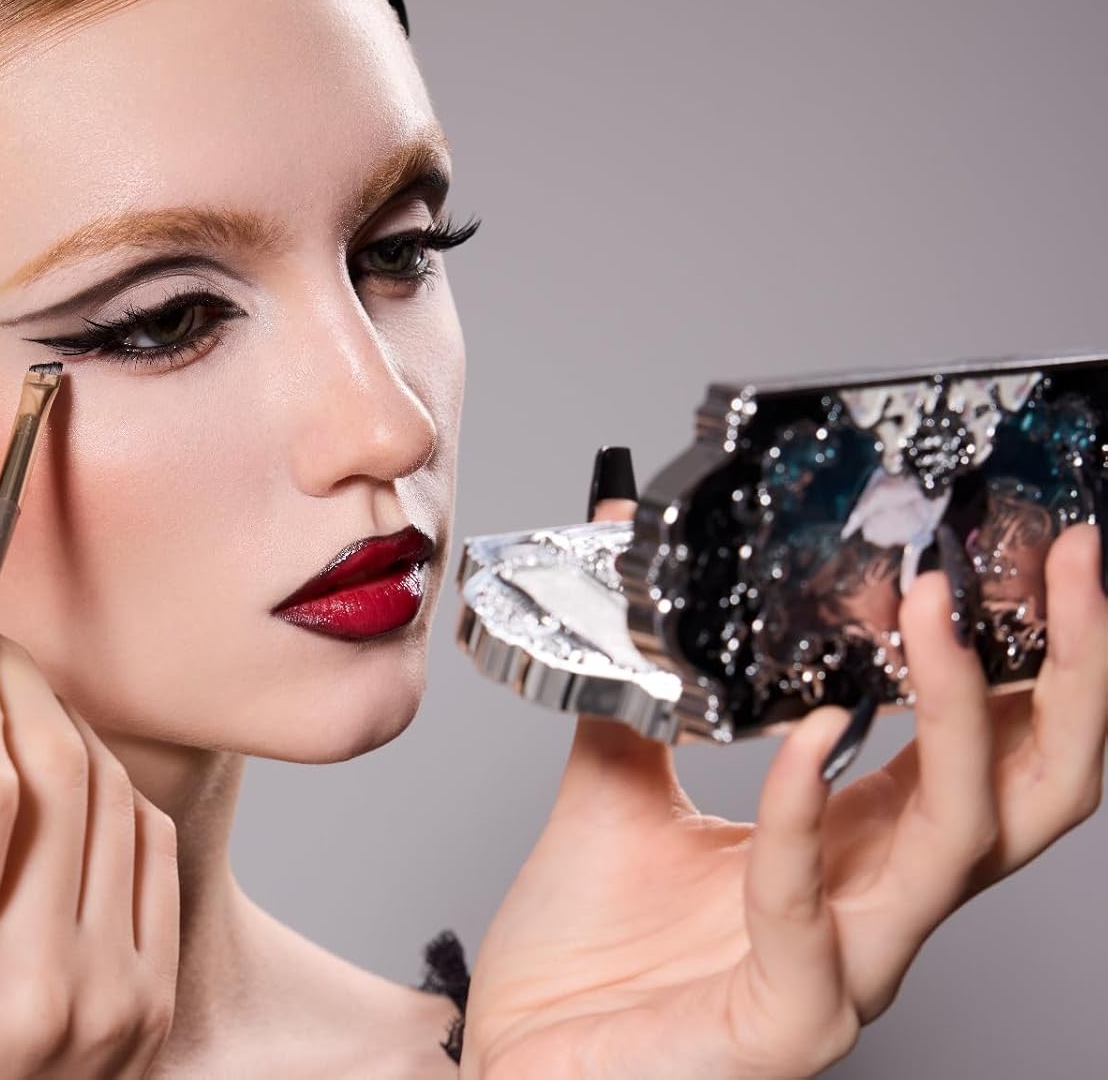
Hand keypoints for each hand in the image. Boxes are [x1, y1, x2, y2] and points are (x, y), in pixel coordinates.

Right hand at [0, 603, 178, 1076]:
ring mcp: (114, 994)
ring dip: (62, 724)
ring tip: (15, 707)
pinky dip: (109, 789)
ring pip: (112, 792)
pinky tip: (66, 778)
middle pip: (56, 771)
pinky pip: (151, 842)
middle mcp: (40, 991)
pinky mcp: (157, 994)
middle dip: (16, 682)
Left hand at [461, 495, 1107, 1079]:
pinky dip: (802, 811)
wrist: (519, 1046)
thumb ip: (643, 672)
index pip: (988, 741)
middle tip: (1069, 562)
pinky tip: (803, 740)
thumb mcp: (621, 770)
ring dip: (959, 715)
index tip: (1029, 549)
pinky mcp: (789, 1019)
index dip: (1028, 651)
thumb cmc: (585, 938)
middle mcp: (880, 898)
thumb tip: (620, 541)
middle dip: (1069, 672)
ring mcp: (850, 967)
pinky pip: (812, 909)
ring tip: (933, 611)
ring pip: (963, 840)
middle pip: (1032, 789)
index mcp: (859, 835)